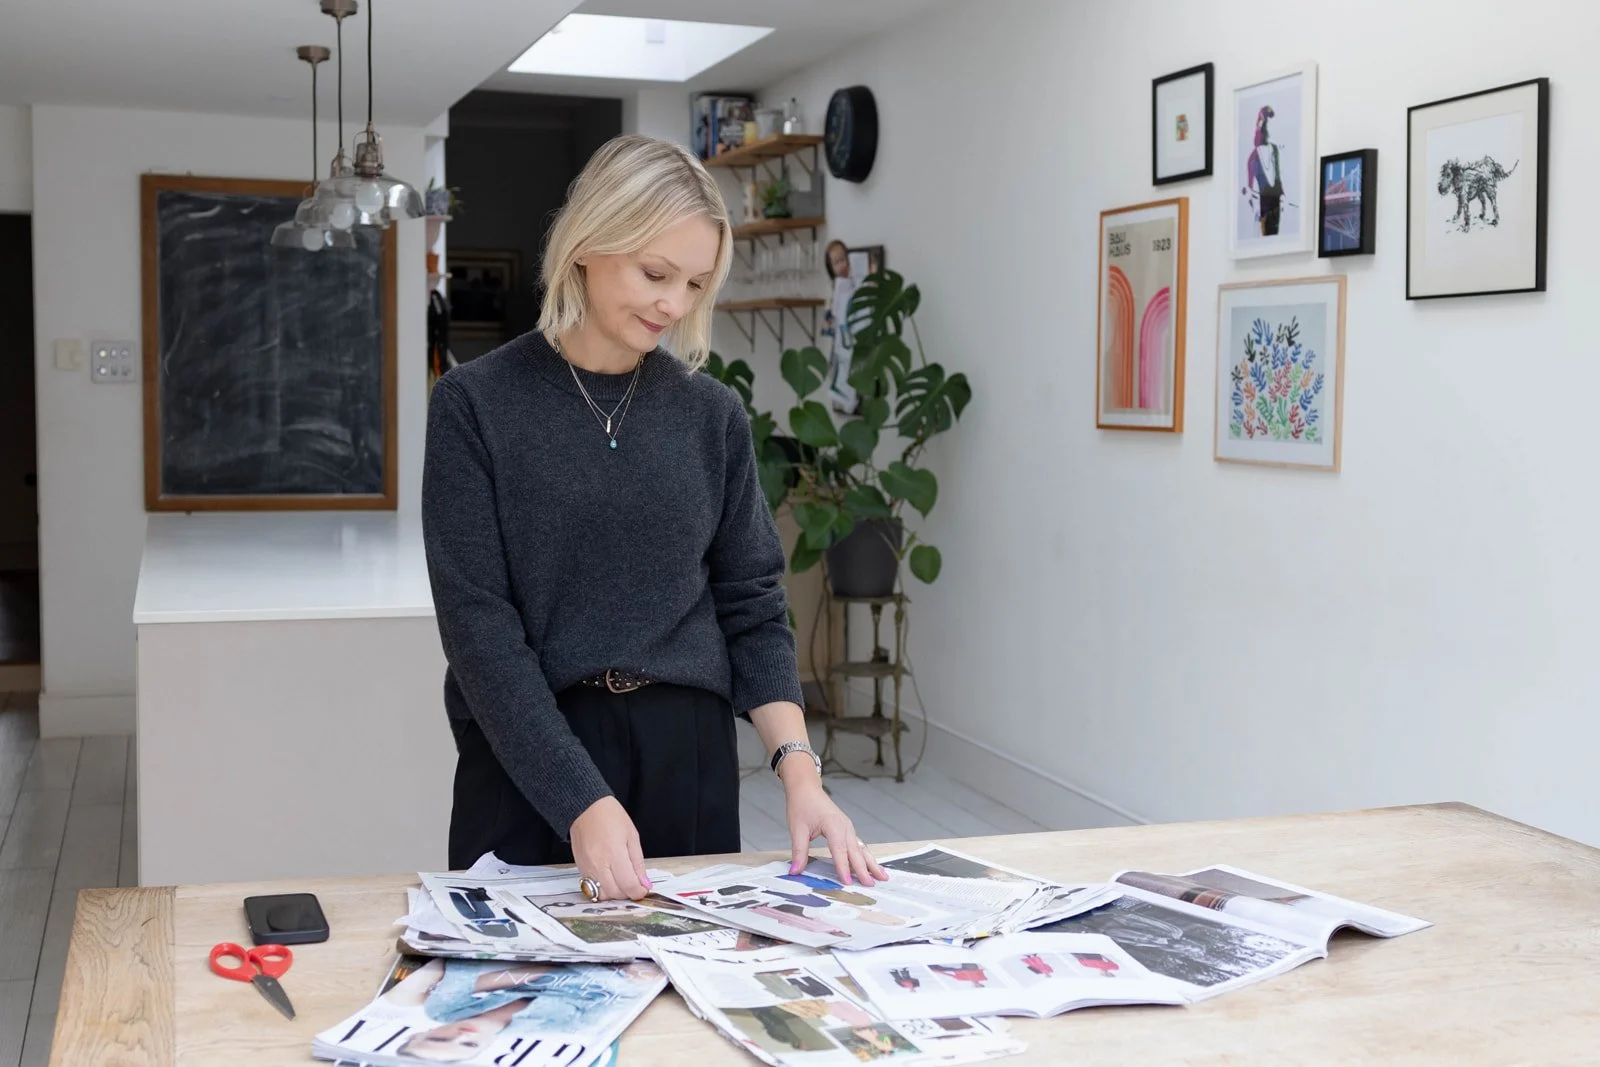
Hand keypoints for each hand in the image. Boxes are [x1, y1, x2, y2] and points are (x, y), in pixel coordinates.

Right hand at [570, 796, 650, 900]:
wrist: (585, 808)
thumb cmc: (609, 816)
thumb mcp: (632, 836)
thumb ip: (638, 862)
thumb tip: (644, 883)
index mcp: (614, 853)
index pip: (628, 885)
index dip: (639, 892)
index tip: (643, 889)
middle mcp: (599, 864)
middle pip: (615, 893)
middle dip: (628, 893)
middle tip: (634, 884)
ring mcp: (587, 868)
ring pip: (602, 895)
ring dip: (614, 894)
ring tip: (620, 882)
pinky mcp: (580, 868)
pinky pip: (591, 888)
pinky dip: (602, 889)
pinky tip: (609, 879)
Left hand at [781, 767, 887, 886]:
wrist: (806, 789)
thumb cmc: (801, 805)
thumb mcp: (797, 828)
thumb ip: (798, 851)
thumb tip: (795, 871)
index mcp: (833, 825)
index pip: (839, 850)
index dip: (843, 867)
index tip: (848, 882)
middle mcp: (845, 826)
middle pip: (856, 851)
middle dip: (864, 869)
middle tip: (870, 885)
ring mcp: (848, 827)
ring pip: (861, 848)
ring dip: (871, 863)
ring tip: (882, 877)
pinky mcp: (847, 830)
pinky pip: (859, 845)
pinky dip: (866, 857)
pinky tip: (872, 866)